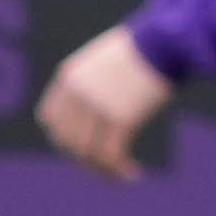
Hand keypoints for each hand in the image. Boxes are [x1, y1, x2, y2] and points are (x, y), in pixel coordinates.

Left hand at [34, 27, 175, 178]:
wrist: (165, 40)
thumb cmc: (144, 48)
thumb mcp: (106, 61)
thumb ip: (94, 84)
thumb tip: (100, 108)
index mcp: (69, 76)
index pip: (49, 119)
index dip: (64, 138)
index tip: (85, 147)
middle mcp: (77, 93)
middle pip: (67, 140)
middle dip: (85, 159)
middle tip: (107, 167)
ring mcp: (97, 105)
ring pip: (88, 153)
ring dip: (104, 170)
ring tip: (123, 174)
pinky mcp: (121, 117)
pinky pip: (111, 155)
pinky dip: (120, 170)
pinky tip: (134, 174)